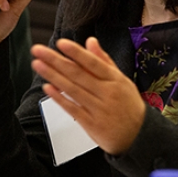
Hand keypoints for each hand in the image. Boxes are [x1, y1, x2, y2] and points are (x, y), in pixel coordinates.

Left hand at [32, 37, 146, 154]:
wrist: (139, 136)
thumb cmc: (128, 104)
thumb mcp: (122, 80)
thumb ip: (104, 60)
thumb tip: (90, 41)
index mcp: (114, 79)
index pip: (93, 63)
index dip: (76, 53)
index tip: (60, 43)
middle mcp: (106, 93)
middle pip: (78, 74)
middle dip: (55, 60)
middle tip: (38, 50)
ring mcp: (98, 109)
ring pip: (73, 89)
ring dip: (53, 76)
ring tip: (37, 64)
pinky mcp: (91, 124)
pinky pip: (73, 109)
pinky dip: (60, 98)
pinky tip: (47, 88)